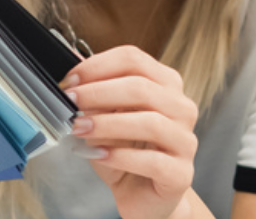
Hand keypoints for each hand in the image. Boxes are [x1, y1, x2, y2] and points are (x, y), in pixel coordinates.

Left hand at [64, 45, 200, 218]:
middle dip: (99, 92)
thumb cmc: (126, 153)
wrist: (144, 196)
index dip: (98, 66)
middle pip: (142, 86)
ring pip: (150, 122)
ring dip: (108, 124)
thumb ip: (97, 100)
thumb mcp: (107, 120)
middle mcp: (181, 108)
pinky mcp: (180, 173)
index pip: (134, 59)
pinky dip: (122, 157)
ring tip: (80, 129)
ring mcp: (185, 140)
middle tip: (71, 102)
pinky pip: (153, 161)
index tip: (71, 81)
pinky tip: (101, 156)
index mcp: (166, 85)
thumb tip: (75, 80)